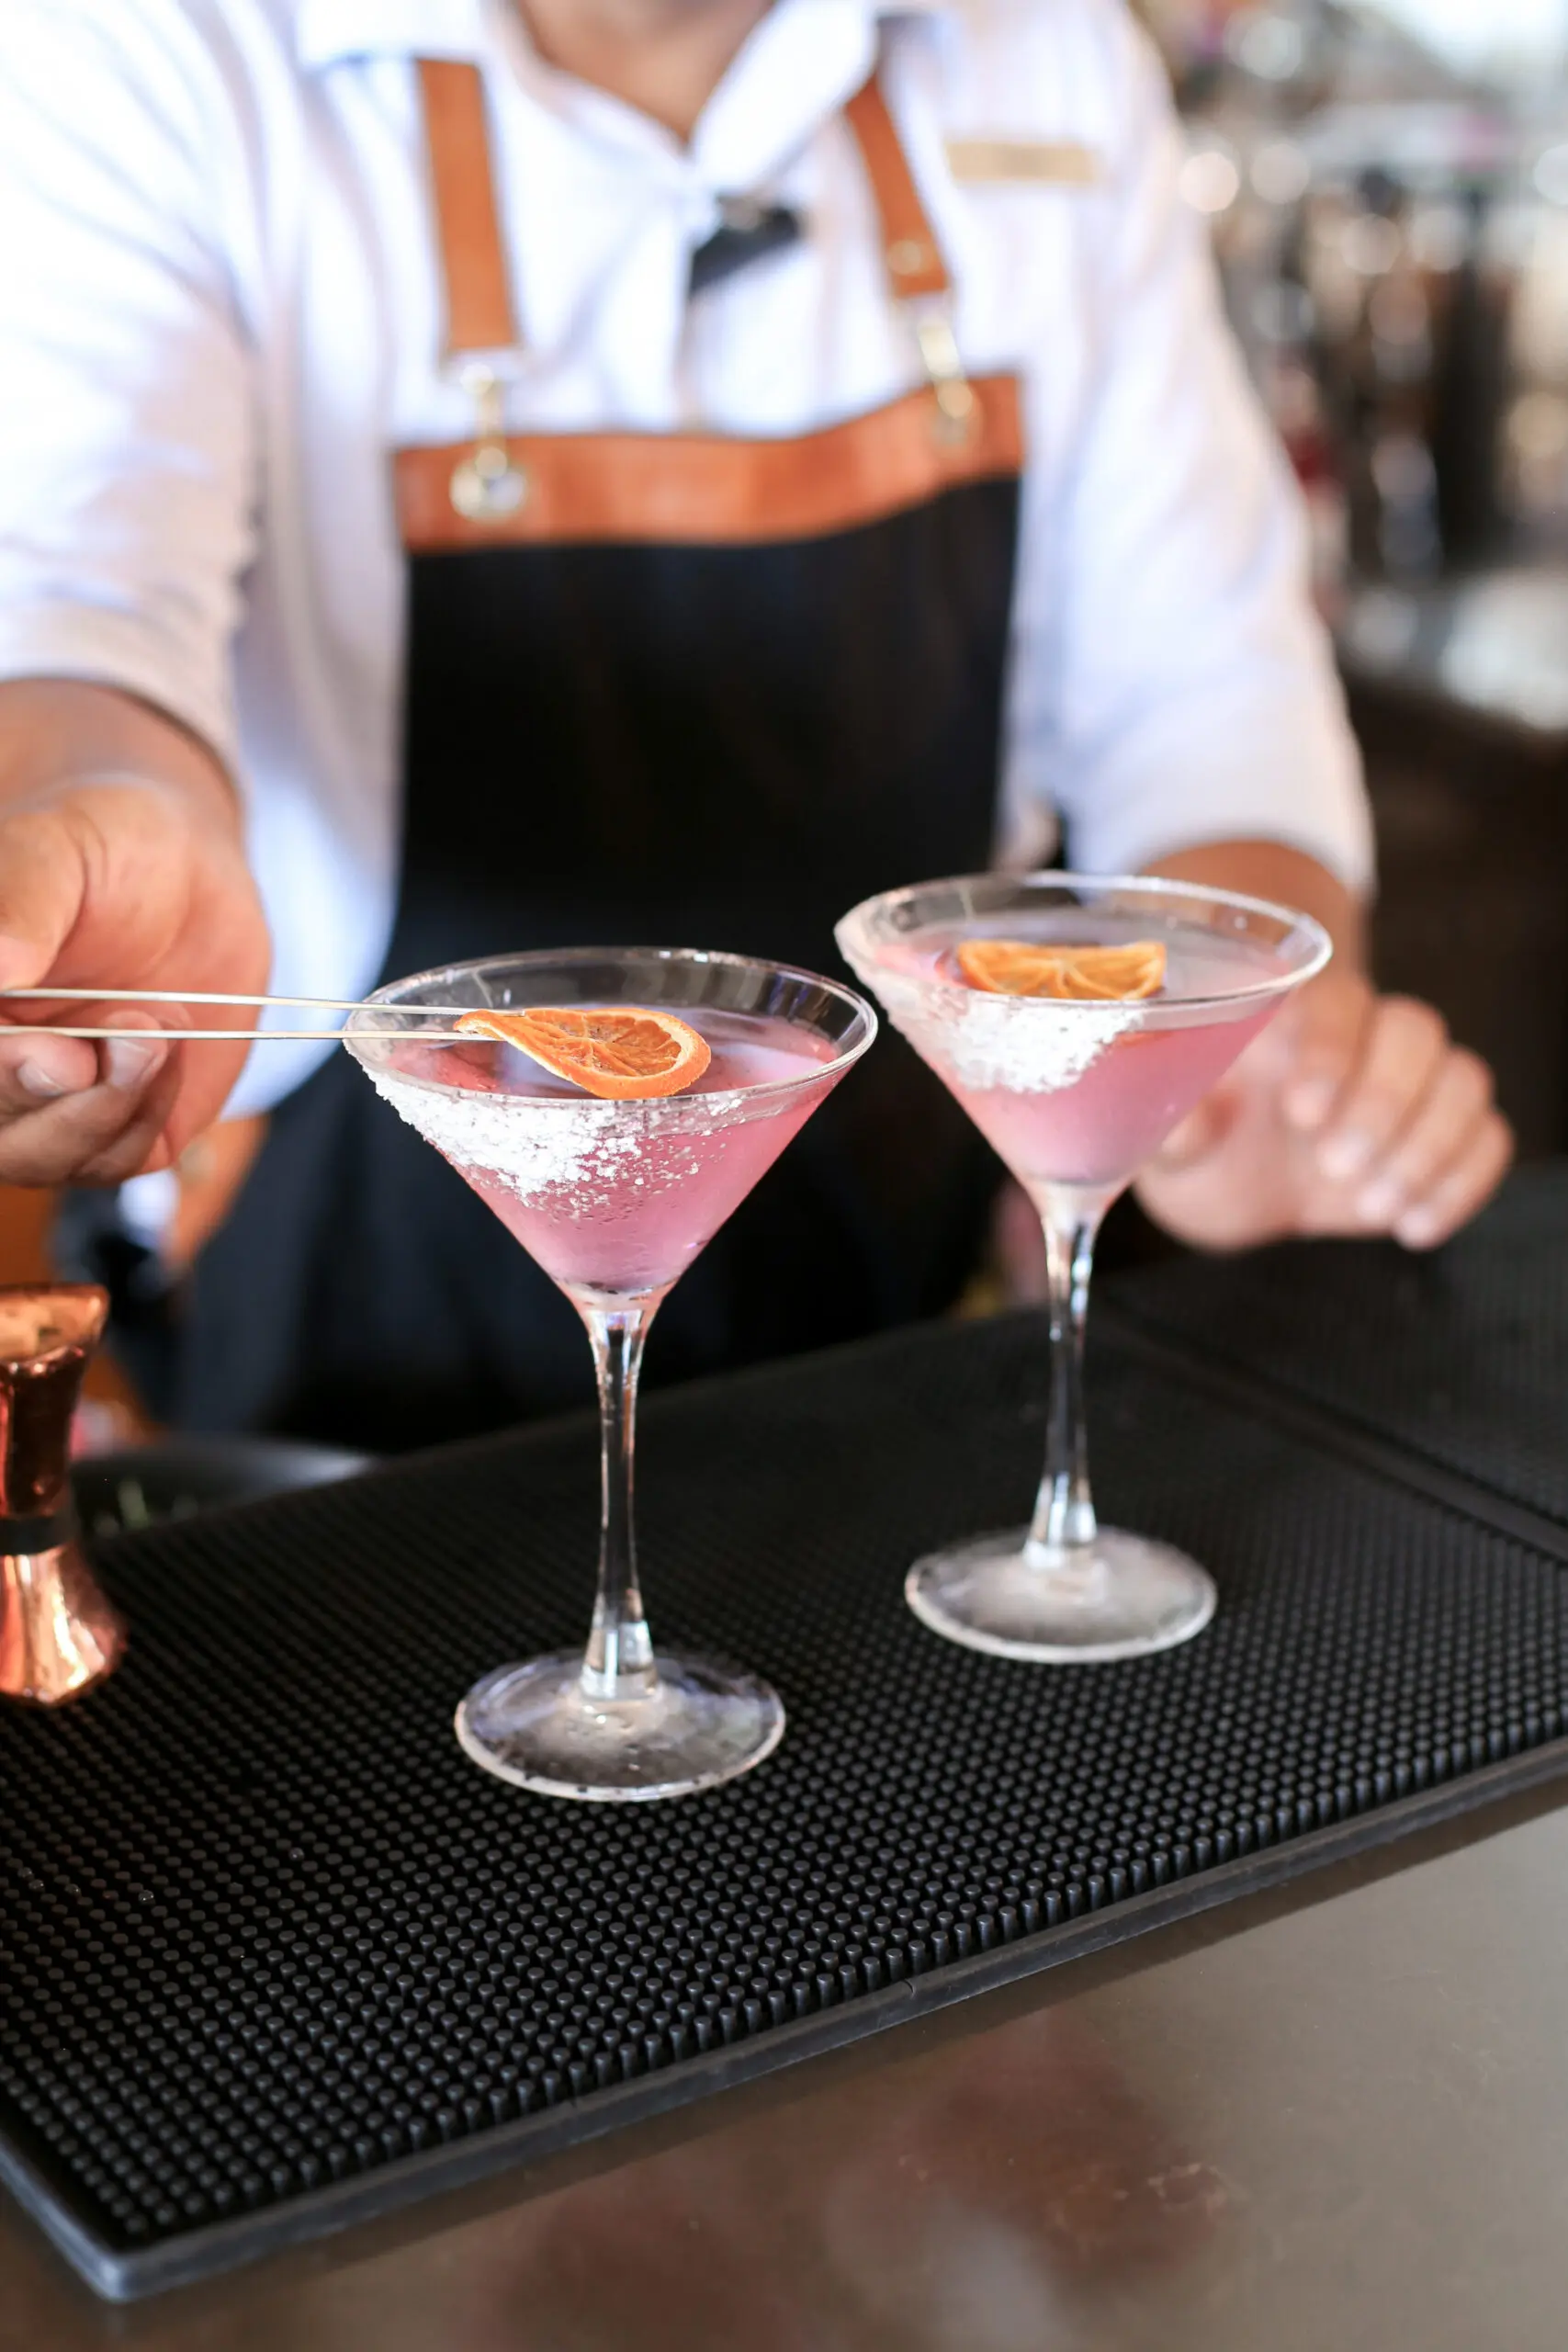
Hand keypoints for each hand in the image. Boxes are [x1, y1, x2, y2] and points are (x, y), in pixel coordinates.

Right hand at [0, 775, 268, 1185]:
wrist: (183, 869)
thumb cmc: (103, 843)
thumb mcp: (56, 847)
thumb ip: (22, 904)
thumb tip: (0, 964)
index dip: (1, 1076)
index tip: (56, 1054)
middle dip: (55, 1100)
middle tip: (131, 1031)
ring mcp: (48, 1102)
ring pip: (53, 1160)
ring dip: (115, 1104)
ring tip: (159, 1018)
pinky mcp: (119, 1122)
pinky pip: (121, 1158)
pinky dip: (151, 1112)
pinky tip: (173, 1045)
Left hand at [1134, 968, 1512, 1251]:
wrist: (1235, 1188)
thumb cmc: (1202, 1150)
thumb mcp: (1172, 1150)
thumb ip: (1178, 1131)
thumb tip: (1192, 1120)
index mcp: (1291, 1023)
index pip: (1336, 1003)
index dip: (1330, 1049)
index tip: (1300, 1111)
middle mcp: (1362, 1042)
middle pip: (1415, 1031)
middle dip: (1383, 1102)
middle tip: (1334, 1165)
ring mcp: (1411, 1088)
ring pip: (1463, 1079)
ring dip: (1427, 1146)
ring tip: (1370, 1205)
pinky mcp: (1443, 1139)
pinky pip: (1488, 1137)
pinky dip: (1461, 1183)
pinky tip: (1411, 1227)